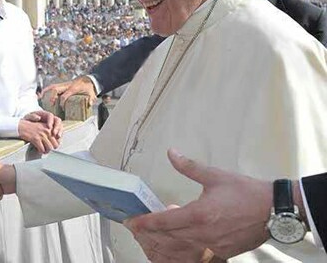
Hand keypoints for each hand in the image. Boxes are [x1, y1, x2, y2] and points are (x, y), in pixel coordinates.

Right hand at [18, 117, 58, 153]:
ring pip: (49, 147)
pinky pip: (41, 149)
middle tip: (48, 150)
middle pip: (55, 144)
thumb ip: (49, 132)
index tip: (53, 146)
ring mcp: (42, 135)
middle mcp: (47, 131)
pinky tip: (39, 150)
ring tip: (44, 151)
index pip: (57, 138)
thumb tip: (54, 139)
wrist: (22, 125)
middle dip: (52, 148)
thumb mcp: (42, 126)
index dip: (56, 144)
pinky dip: (40, 151)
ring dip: (46, 151)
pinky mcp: (36, 139)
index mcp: (49, 127)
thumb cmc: (31, 126)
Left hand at [23, 110, 62, 139]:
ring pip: (60, 126)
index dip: (51, 121)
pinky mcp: (55, 130)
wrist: (29, 125)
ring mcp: (54, 124)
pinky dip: (59, 136)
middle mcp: (51, 118)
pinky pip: (59, 132)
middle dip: (57, 127)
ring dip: (60, 132)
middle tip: (54, 133)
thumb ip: (31, 117)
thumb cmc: (28, 121)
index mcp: (45, 114)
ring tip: (58, 137)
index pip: (50, 116)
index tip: (49, 127)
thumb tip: (38, 118)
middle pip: (57, 121)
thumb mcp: (28, 118)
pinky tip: (58, 140)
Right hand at [42, 76, 96, 107]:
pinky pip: (54, 86)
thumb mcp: (92, 94)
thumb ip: (90, 99)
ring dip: (46, 91)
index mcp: (73, 88)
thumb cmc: (90, 87)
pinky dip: (48, 89)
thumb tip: (89, 104)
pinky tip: (43, 93)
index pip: (64, 96)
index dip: (62, 103)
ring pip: (53, 86)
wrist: (90, 79)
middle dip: (52, 96)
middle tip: (50, 104)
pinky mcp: (64, 85)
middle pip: (56, 89)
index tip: (62, 108)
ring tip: (40, 96)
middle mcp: (67, 85)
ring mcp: (65, 84)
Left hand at [124, 149, 271, 260]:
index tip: (131, 221)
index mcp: (199, 214)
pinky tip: (174, 247)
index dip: (144, 223)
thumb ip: (189, 166)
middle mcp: (203, 235)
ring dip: (162, 246)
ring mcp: (212, 247)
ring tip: (150, 239)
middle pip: (167, 239)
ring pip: (179, 252)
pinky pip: (195, 257)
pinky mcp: (222, 253)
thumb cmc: (246, 192)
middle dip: (148, 235)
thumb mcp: (215, 176)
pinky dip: (180, 253)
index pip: (163, 222)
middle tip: (136, 229)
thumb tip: (172, 153)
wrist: (274, 210)